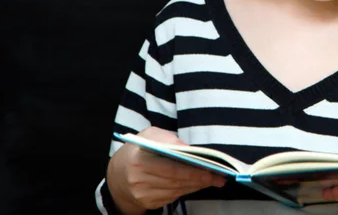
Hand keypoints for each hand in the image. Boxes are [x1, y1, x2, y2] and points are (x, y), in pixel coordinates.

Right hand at [106, 127, 225, 214]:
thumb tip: (188, 149)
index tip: (211, 168)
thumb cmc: (139, 149)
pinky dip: (187, 190)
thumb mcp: (149, 135)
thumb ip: (167, 137)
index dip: (193, 169)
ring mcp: (143, 194)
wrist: (118, 174)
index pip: (171, 168)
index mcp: (139, 160)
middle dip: (200, 178)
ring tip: (214, 179)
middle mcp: (139, 180)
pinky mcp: (148, 203)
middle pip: (177, 181)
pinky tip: (198, 184)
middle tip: (219, 176)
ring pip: (177, 190)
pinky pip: (173, 197)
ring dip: (197, 185)